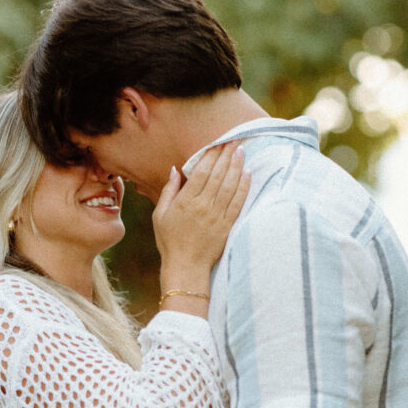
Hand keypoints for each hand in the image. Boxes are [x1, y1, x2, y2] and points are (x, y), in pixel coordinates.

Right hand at [153, 143, 248, 289]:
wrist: (186, 267)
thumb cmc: (169, 241)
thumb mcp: (160, 215)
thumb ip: (168, 191)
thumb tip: (175, 169)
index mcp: (185, 202)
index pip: (201, 172)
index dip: (211, 155)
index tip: (218, 143)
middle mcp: (202, 206)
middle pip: (217, 175)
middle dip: (226, 155)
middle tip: (234, 140)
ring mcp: (216, 216)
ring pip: (229, 186)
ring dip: (236, 166)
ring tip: (241, 151)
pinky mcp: (227, 226)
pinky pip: (237, 203)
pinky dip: (243, 187)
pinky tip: (247, 174)